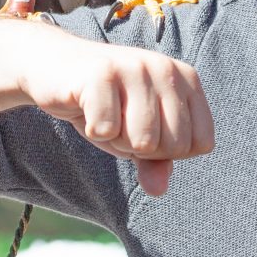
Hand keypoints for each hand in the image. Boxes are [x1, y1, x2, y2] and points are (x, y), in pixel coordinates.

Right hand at [20, 42, 214, 195]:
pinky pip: (107, 130)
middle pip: (173, 145)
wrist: (54, 67)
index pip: (202, 142)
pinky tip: (85, 106)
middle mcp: (166, 69)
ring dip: (116, 139)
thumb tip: (159, 189)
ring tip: (104, 114)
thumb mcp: (136, 135)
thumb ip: (156, 162)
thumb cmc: (104, 104)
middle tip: (119, 122)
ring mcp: (135, 67)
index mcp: (186, 80)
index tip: (146, 131)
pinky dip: (93, 128)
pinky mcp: (101, 73)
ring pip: (143, 140)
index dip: (170, 152)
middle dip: (141, 148)